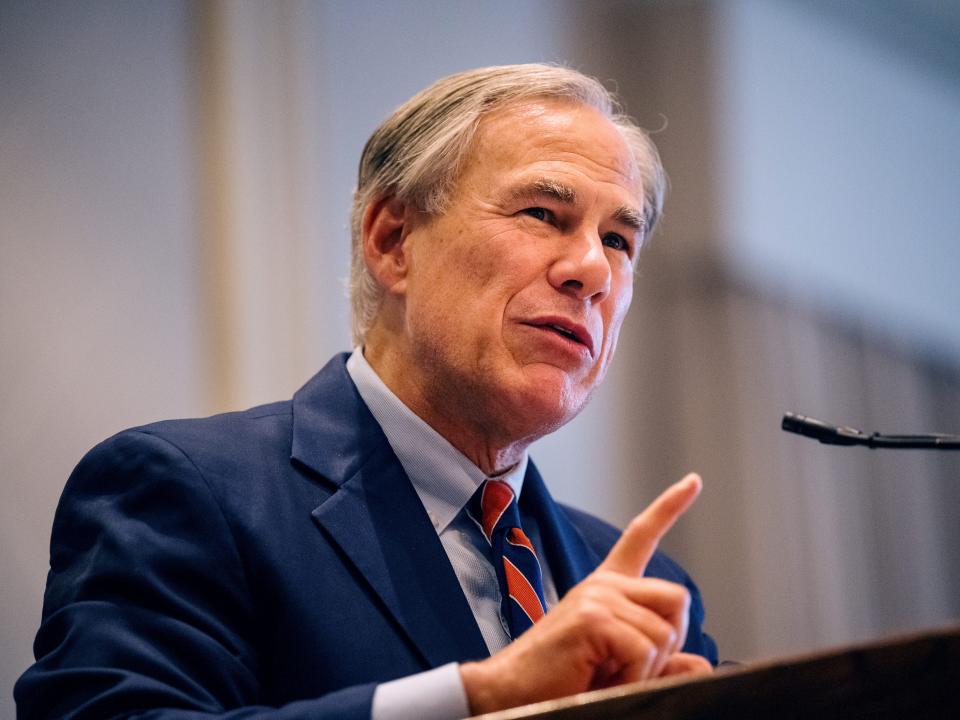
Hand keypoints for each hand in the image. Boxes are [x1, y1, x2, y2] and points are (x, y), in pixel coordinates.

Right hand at [460, 473, 711, 713]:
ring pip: (665, 633)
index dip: (670, 507)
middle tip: (629, 667)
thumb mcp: (620, 669)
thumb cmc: (561, 683)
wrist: (510, 694)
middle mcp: (603, 585)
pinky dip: (632, 678)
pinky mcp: (593, 618)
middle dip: (668, 642)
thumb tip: (699, 663)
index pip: (641, 537)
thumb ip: (659, 662)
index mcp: (606, 588)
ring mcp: (597, 597)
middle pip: (678, 599)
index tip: (692, 481)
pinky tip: (601, 679)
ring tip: (606, 676)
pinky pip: (644, 651)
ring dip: (645, 670)